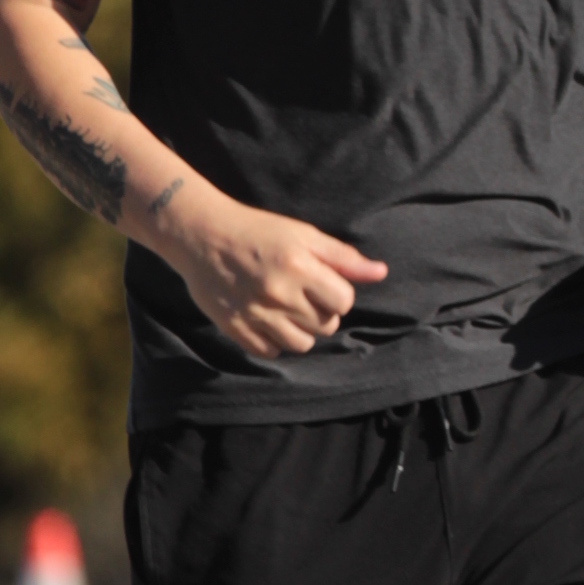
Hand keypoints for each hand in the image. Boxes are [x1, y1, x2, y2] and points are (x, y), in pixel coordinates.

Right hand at [153, 192, 389, 359]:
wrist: (202, 235)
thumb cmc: (259, 232)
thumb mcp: (304, 235)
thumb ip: (343, 257)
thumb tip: (381, 272)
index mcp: (300, 266)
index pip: (344, 302)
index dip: (337, 294)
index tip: (322, 284)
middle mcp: (279, 293)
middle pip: (326, 326)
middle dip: (321, 312)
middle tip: (301, 294)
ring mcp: (256, 314)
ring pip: (302, 344)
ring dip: (301, 330)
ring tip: (286, 309)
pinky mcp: (235, 329)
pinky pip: (272, 352)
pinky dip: (274, 340)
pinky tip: (267, 320)